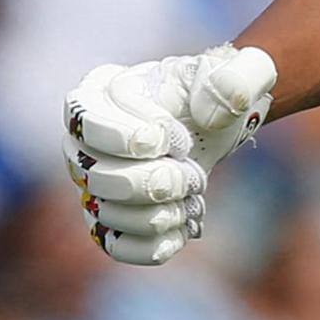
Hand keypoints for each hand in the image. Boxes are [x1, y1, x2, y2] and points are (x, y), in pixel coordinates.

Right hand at [63, 44, 276, 264]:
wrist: (214, 123)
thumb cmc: (216, 92)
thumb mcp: (237, 74)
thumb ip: (236, 80)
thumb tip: (210, 113)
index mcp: (99, 91)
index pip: (88, 123)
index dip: (134, 139)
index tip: (181, 140)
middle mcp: (82, 140)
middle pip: (93, 177)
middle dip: (155, 183)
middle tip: (194, 175)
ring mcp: (91, 182)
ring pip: (105, 215)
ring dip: (160, 214)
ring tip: (193, 197)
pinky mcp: (110, 218)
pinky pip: (115, 246)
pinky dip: (156, 244)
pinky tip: (186, 226)